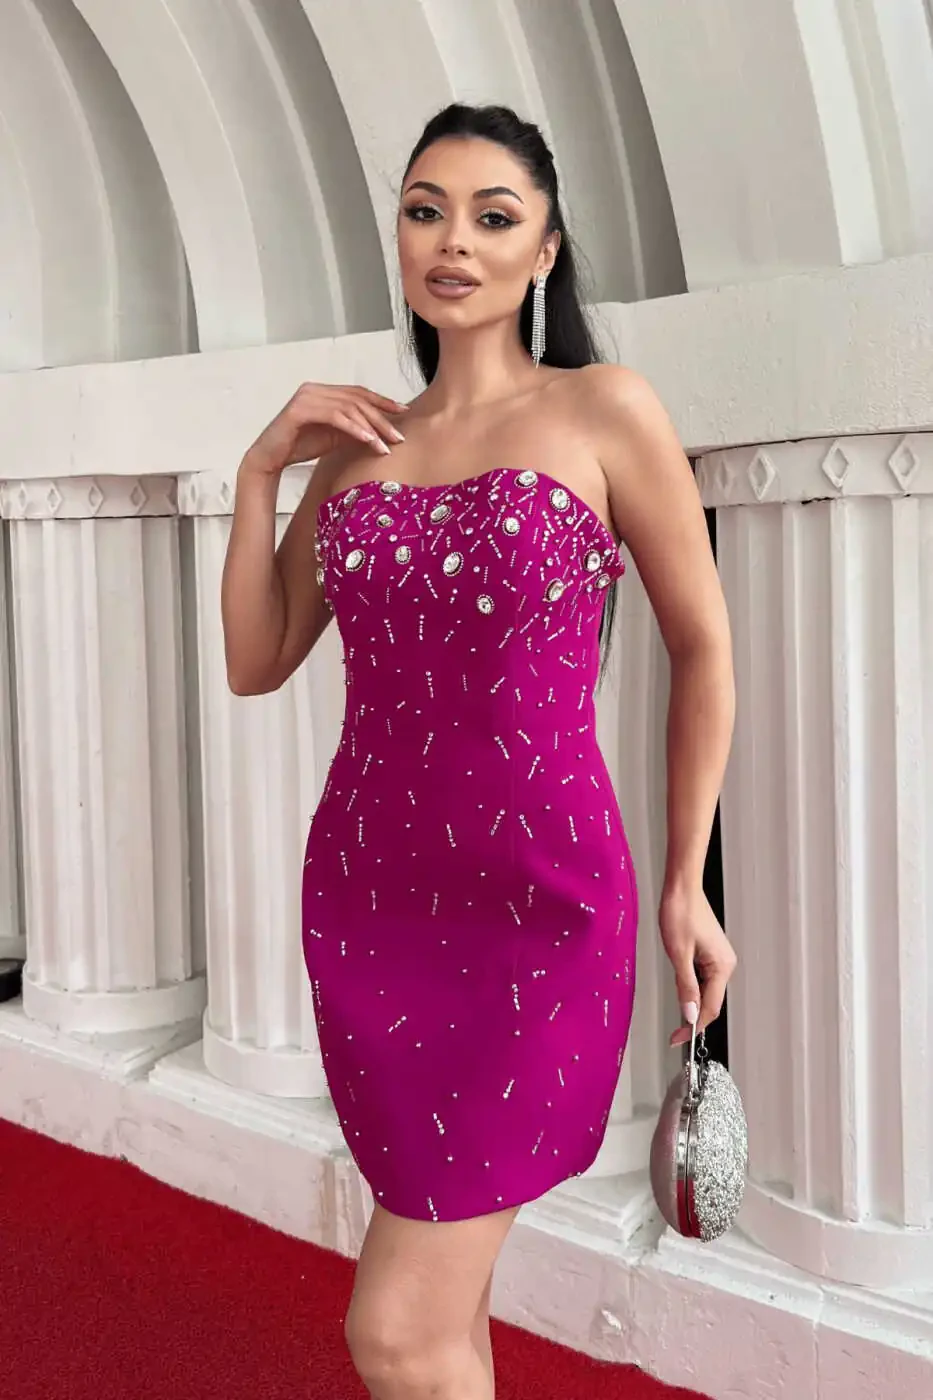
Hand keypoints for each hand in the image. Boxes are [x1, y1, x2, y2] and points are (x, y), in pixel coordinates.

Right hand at [241, 382, 409, 476]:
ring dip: (371, 427)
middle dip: (381, 417)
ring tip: (386, 444)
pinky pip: (334, 416)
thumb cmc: (300, 446)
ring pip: (348, 407)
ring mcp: (307, 397)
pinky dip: (354, 428)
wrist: (270, 458)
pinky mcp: (300, 409)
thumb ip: (354, 429)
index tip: (404, 412)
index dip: (382, 401)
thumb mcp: (334, 436)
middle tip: (399, 437)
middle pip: (357, 399)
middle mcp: (315, 389)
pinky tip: (368, 440)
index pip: (359, 393)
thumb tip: (383, 431)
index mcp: (324, 392)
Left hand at [659, 884, 736, 1046]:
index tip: (678, 1039)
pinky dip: (691, 986)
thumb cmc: (680, 913)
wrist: (682, 887)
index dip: (694, 1027)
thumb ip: (685, 987)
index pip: (710, 1008)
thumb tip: (690, 1015)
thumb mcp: (678, 954)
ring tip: (674, 1005)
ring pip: (706, 990)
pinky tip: (680, 983)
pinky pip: (703, 977)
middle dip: (693, 1017)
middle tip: (674, 1032)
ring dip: (691, 1000)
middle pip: (710, 1001)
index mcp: (721, 966)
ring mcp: (719, 958)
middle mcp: (725, 963)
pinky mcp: (711, 952)